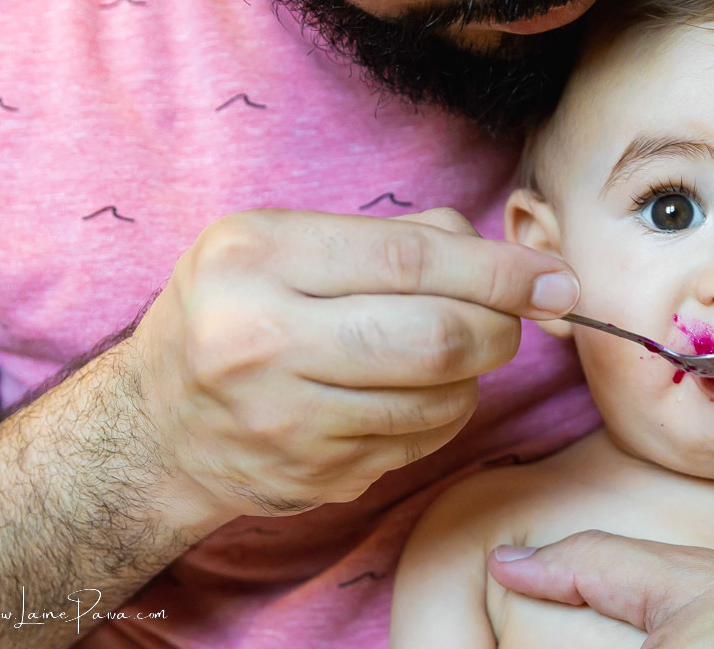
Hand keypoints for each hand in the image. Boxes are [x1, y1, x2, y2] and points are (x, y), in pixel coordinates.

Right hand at [125, 207, 578, 525]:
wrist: (158, 424)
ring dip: (474, 374)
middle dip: (503, 326)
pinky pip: (421, 442)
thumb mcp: (287, 244)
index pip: (409, 259)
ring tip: (452, 351)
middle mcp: (260, 340)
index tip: (555, 277)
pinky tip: (414, 393)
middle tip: (518, 317)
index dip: (499, 269)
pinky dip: (443, 413)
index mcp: (256, 257)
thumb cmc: (240, 311)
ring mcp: (284, 420)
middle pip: (437, 337)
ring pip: (441, 398)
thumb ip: (396, 238)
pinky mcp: (310, 476)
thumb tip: (512, 261)